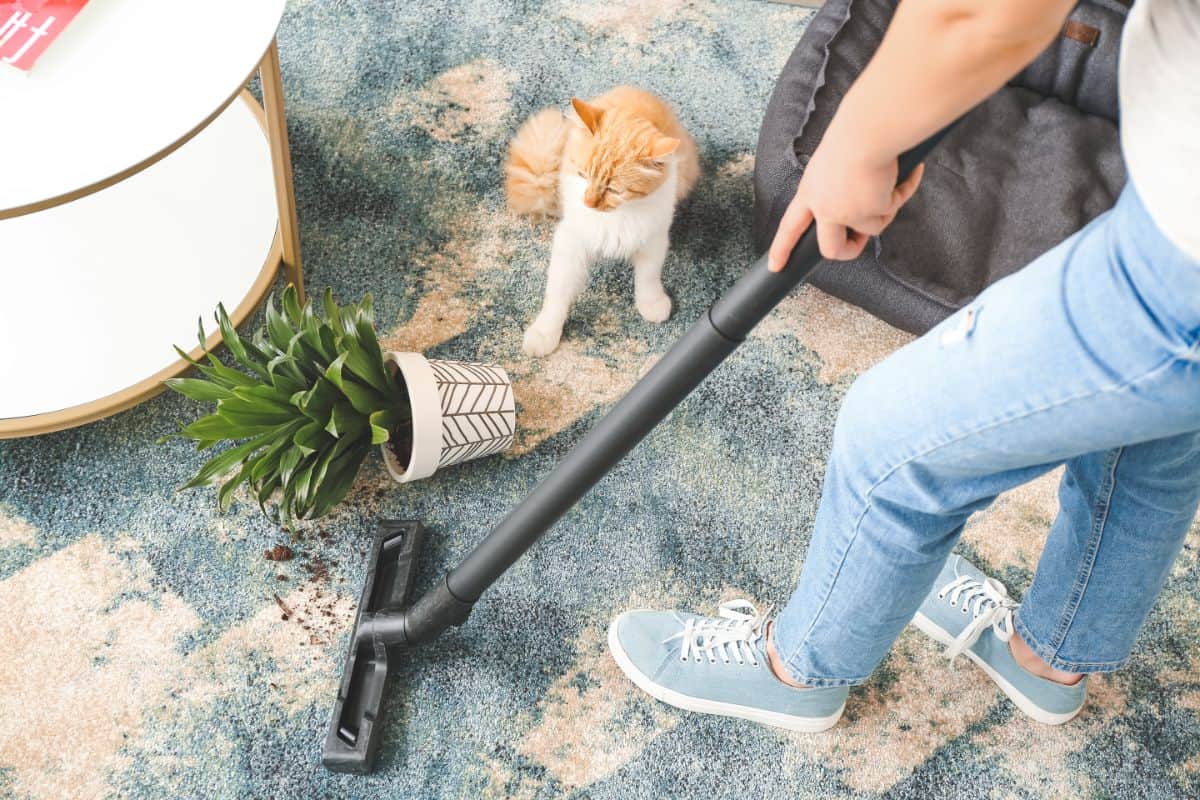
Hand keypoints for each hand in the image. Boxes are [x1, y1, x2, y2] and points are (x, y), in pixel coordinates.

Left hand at [767, 134, 924, 271]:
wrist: (868, 130)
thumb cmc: (853, 133)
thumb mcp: (833, 162)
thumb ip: (838, 184)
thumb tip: (863, 198)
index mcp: (809, 192)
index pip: (790, 225)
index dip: (781, 248)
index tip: (774, 266)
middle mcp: (825, 208)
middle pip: (830, 248)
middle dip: (848, 250)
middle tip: (860, 242)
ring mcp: (848, 213)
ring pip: (871, 229)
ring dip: (885, 209)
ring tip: (891, 182)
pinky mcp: (872, 212)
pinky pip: (893, 208)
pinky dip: (903, 192)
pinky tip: (910, 173)